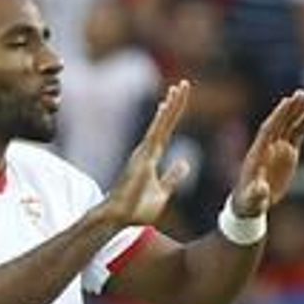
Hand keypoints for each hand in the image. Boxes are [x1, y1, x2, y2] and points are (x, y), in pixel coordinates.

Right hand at [106, 80, 193, 227]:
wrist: (119, 219)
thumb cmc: (137, 209)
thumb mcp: (163, 192)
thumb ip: (173, 177)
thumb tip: (185, 163)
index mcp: (151, 157)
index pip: (165, 130)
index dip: (172, 113)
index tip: (178, 97)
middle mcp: (146, 151)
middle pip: (164, 122)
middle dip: (174, 103)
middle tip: (184, 84)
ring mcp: (143, 154)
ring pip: (160, 125)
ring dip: (170, 107)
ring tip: (179, 89)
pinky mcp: (142, 160)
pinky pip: (154, 136)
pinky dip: (161, 122)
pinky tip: (166, 108)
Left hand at [234, 88, 303, 216]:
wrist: (252, 202)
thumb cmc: (249, 201)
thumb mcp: (252, 199)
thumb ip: (257, 193)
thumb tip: (261, 188)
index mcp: (258, 153)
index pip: (268, 130)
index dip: (277, 117)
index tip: (286, 103)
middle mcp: (267, 146)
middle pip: (279, 123)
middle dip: (289, 109)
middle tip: (301, 93)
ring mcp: (278, 148)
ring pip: (288, 125)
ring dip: (298, 110)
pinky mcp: (287, 153)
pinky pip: (297, 134)